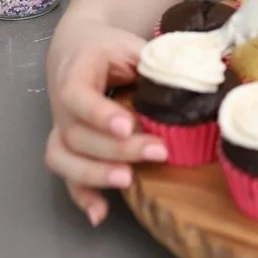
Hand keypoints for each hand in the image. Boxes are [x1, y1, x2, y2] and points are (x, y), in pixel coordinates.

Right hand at [45, 22, 166, 225]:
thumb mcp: (130, 44)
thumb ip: (156, 61)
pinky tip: (100, 213)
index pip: (77, 95)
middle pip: (78, 134)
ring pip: (64, 158)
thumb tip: (197, 76)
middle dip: (117, 148)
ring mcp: (60, 128)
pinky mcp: (66, 146)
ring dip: (95, 175)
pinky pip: (66, 176)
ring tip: (128, 180)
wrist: (78, 48)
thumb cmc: (109, 48)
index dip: (100, 114)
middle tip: (157, 151)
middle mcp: (61, 105)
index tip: (128, 125)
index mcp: (75, 72)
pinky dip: (82, 196)